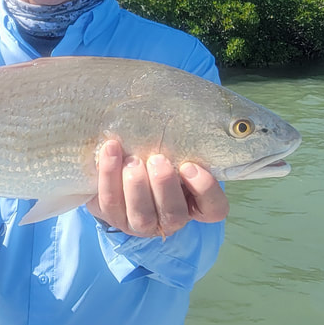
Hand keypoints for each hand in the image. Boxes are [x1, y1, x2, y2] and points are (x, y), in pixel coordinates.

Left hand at [86, 140, 228, 237]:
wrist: (119, 163)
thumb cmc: (156, 149)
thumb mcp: (175, 146)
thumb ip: (185, 138)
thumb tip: (192, 101)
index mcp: (195, 203)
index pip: (214, 208)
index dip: (205, 190)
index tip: (190, 165)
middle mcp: (170, 218)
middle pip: (174, 214)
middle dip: (164, 186)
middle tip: (157, 159)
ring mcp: (141, 222)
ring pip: (141, 214)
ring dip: (136, 186)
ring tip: (132, 160)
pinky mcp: (113, 216)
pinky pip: (110, 200)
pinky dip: (109, 174)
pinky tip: (110, 149)